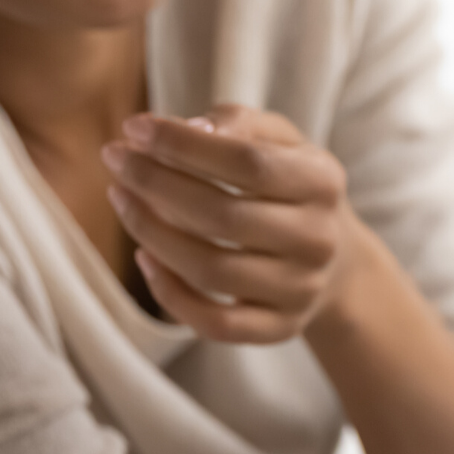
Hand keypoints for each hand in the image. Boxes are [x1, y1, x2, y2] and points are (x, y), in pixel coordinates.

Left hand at [102, 104, 353, 342]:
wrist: (338, 259)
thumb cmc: (290, 186)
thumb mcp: (280, 141)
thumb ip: (237, 124)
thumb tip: (187, 128)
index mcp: (323, 183)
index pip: (247, 162)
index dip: (183, 145)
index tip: (134, 129)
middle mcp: (318, 240)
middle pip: (222, 217)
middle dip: (154, 184)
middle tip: (115, 159)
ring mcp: (300, 290)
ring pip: (210, 271)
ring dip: (151, 232)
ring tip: (121, 198)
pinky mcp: (280, 329)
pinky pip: (214, 323)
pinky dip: (169, 292)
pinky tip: (144, 255)